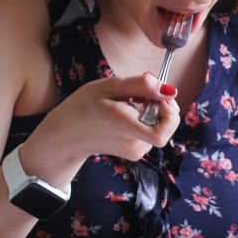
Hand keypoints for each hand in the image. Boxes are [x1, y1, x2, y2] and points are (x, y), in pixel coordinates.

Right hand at [27, 72, 180, 161]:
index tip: (159, 99)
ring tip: (130, 104)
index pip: (162, 133)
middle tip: (143, 95)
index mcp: (125, 126)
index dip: (170, 114)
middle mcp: (134, 144)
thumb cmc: (84, 107)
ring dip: (154, 112)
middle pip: (167, 127)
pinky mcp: (136, 153)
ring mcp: (136, 151)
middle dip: (163, 107)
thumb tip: (170, 90)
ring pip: (161, 127)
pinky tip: (129, 114)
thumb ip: (142, 85)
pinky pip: (153, 132)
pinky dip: (148, 120)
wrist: (67, 134)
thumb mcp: (109, 86)